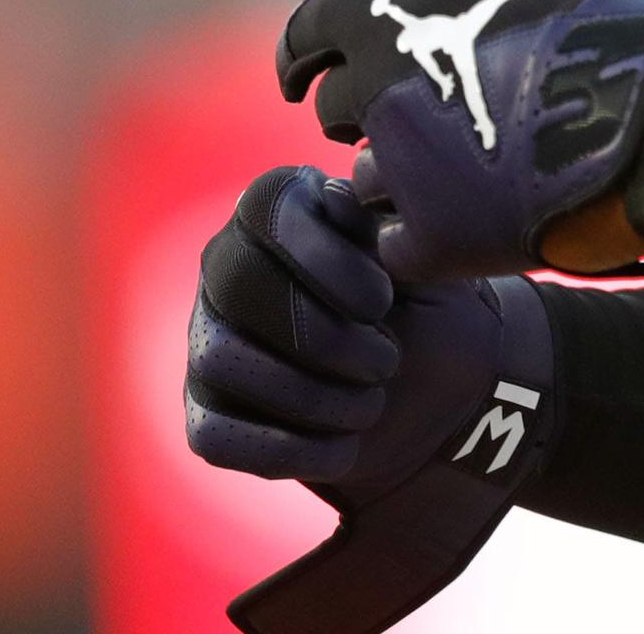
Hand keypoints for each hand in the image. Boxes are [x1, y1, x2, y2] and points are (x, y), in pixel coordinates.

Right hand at [185, 165, 541, 499]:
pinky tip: (345, 446)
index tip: (384, 300)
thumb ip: (382, 225)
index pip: (270, 209)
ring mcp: (208, 339)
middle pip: (237, 284)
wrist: (437, 397)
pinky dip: (288, 449)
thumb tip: (338, 195)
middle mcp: (228, 266)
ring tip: (372, 403)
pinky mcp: (206, 413)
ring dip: (312, 395)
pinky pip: (214, 436)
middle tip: (387, 361)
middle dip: (323, 335)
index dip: (326, 258)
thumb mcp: (422, 263)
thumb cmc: (426, 310)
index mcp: (281, 211)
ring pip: (221, 359)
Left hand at [275, 0, 643, 282]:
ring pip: (362, 183)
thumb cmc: (586, 33)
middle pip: (335, 112)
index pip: (303, 35)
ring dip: (400, 178)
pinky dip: (424, 239)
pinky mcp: (433, 240)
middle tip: (436, 115)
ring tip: (471, 165)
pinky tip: (475, 215)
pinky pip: (393, 247)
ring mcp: (403, 170)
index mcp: (387, 17)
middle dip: (373, 115)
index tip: (310, 77)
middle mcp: (378, 90)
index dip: (304, 58)